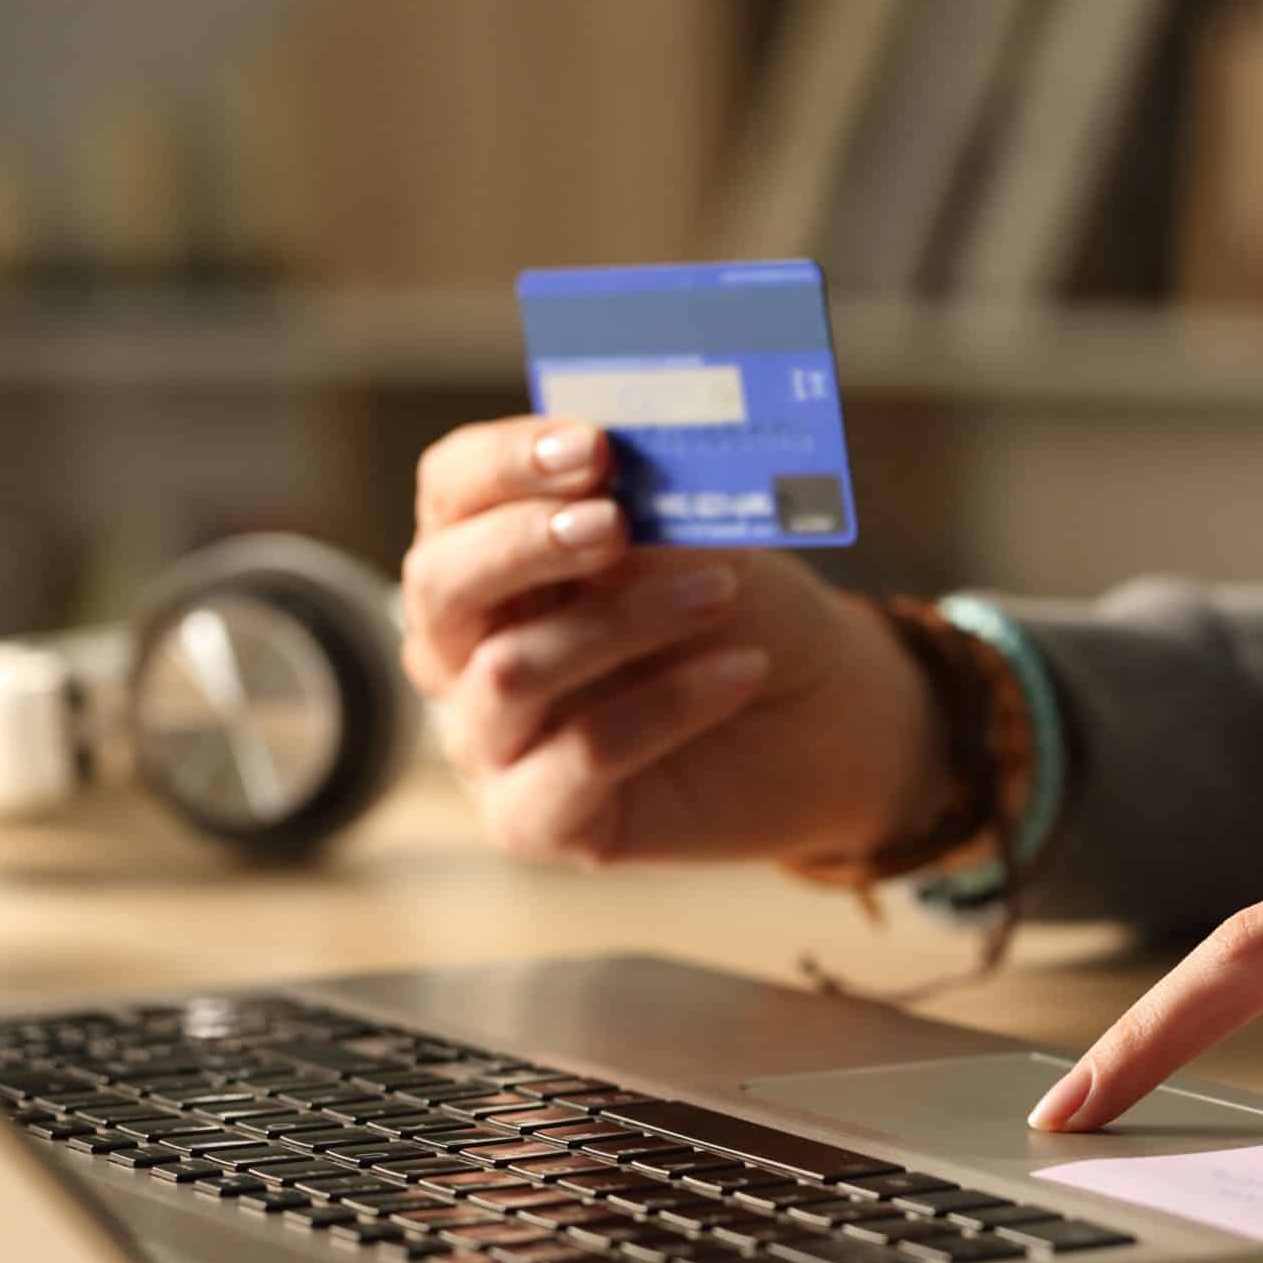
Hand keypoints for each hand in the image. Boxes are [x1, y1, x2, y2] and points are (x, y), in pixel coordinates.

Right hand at [402, 416, 951, 865]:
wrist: (824, 718)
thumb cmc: (748, 614)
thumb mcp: (709, 537)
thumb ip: (650, 502)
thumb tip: (616, 468)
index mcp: (490, 556)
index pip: (451, 491)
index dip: (505, 463)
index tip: (592, 444)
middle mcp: (464, 648)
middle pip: (439, 584)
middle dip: (524, 543)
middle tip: (617, 520)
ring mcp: (491, 740)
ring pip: (510, 672)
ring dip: (622, 621)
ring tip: (720, 592)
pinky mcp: (536, 819)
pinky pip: (579, 755)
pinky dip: (670, 704)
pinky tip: (743, 670)